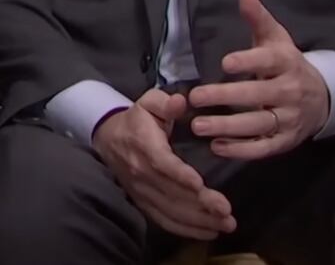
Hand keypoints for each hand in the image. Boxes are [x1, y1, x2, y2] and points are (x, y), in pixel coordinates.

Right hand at [92, 88, 235, 239]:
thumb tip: (180, 102)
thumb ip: (165, 102)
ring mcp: (141, 191)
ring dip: (198, 221)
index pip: (161, 163)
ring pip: (170, 210)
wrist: (108, 138)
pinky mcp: (143, 202)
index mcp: (144, 145)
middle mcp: (141, 172)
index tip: (200, 184)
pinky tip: (209, 232)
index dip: (180, 175)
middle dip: (200, 204)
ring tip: (226, 225)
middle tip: (226, 211)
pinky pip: (163, 220)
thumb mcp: (149, 103)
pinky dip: (186, 229)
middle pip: (171, 192)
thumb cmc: (137, 120)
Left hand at [189, 0, 330, 159]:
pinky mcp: (286, 141)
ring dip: (228, 127)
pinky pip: (264, 148)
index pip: (268, 61)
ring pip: (259, 125)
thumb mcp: (275, 38)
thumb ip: (258, 18)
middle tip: (195, 97)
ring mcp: (289, 119)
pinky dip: (242, 150)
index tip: (225, 62)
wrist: (322, 97)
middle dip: (226, 97)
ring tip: (198, 126)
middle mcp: (289, 92)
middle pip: (258, 96)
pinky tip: (217, 147)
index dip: (249, 61)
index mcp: (286, 63)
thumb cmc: (286, 63)